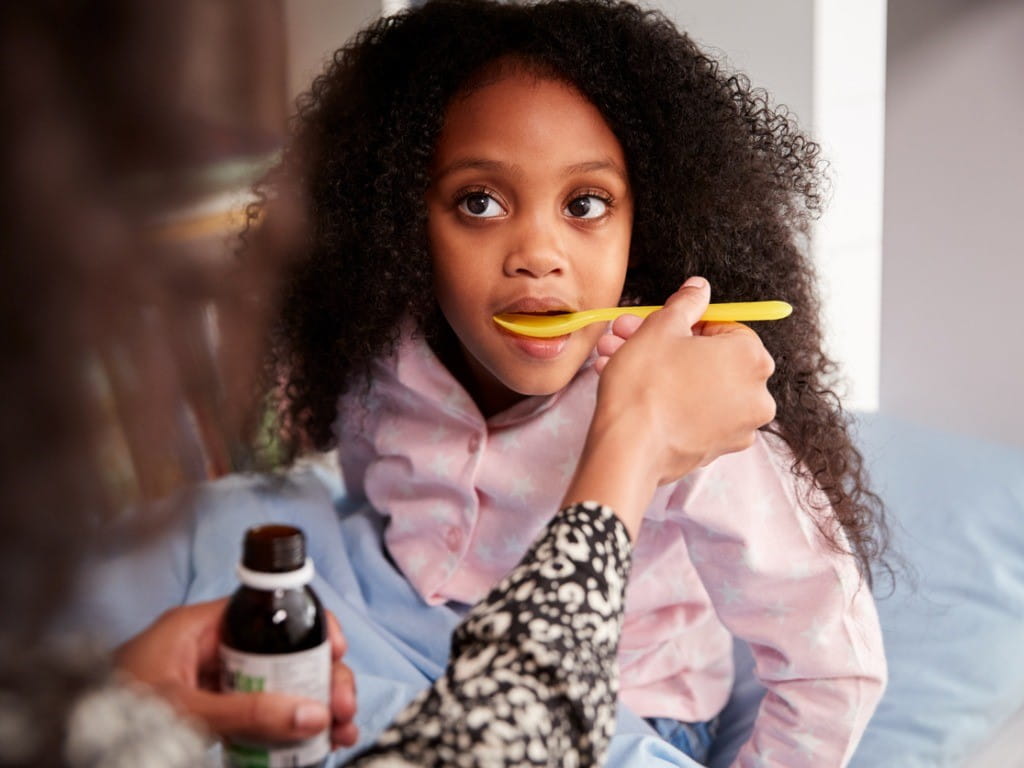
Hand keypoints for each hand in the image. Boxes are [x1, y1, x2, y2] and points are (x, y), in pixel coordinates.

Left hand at [115, 598, 358, 748]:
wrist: (64, 747)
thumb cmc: (111, 715)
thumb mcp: (186, 711)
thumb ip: (249, 715)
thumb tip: (313, 715)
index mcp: (201, 626)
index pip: (268, 608)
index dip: (308, 625)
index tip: (336, 651)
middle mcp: (211, 649)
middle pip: (282, 651)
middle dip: (320, 679)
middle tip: (342, 709)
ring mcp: (212, 683)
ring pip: (276, 685)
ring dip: (311, 708)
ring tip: (338, 735)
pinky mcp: (210, 713)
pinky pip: (257, 714)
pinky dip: (284, 729)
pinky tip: (310, 746)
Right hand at [566, 277, 775, 537]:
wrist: (628, 449)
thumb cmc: (646, 385)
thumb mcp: (662, 328)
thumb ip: (687, 303)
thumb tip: (700, 288)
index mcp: (752, 357)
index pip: (721, 326)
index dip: (683, 323)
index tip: (656, 326)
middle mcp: (757, 394)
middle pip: (707, 357)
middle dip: (662, 345)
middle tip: (626, 337)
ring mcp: (740, 426)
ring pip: (697, 385)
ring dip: (658, 370)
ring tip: (614, 361)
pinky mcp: (719, 449)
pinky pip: (696, 414)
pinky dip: (670, 401)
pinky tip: (633, 393)